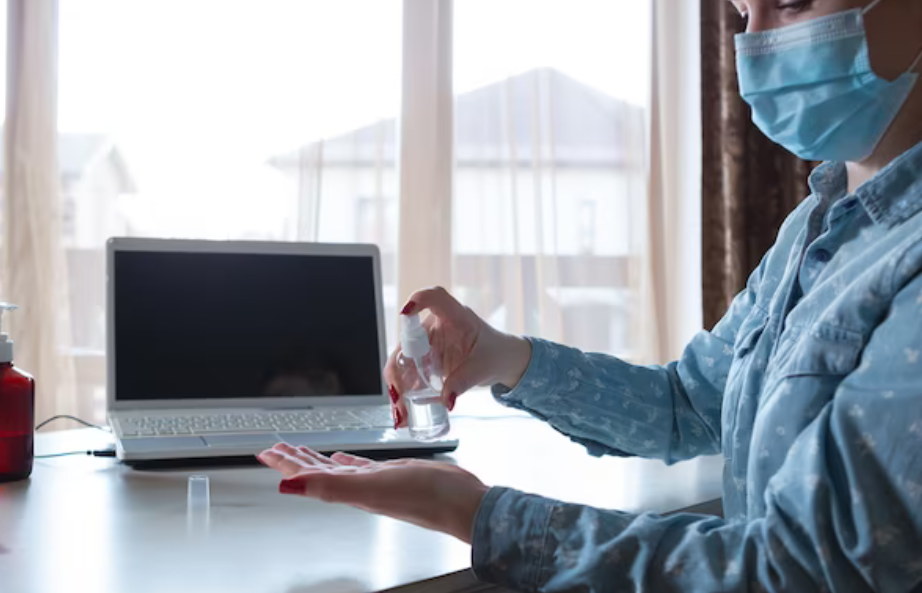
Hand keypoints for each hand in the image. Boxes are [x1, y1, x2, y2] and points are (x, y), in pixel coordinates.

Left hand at [256, 443, 488, 542]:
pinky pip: (361, 467)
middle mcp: (356, 487)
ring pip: (335, 469)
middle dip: (294, 460)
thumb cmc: (424, 496)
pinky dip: (348, 461)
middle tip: (275, 449)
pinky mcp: (393, 475)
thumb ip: (329, 486)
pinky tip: (343, 458)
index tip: (267, 453)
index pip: (307, 476)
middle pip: (316, 472)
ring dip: (316, 459)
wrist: (460, 503)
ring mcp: (374, 481)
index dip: (286, 465)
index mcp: (347, 490)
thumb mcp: (370, 488)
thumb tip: (289, 486)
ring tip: (300, 451)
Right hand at [384, 286, 531, 427]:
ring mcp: (428, 343)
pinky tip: (404, 410)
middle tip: (396, 394)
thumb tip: (446, 400)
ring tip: (400, 411)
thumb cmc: (495, 353)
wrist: (500, 360)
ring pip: (403, 360)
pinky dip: (404, 392)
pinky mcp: (425, 359)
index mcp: (456, 317)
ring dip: (397, 385)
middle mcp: (436, 326)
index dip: (418, 300)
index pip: (436, 298)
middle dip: (396, 369)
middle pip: (407, 340)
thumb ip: (464, 381)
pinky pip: (408, 373)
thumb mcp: (483, 368)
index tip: (405, 312)